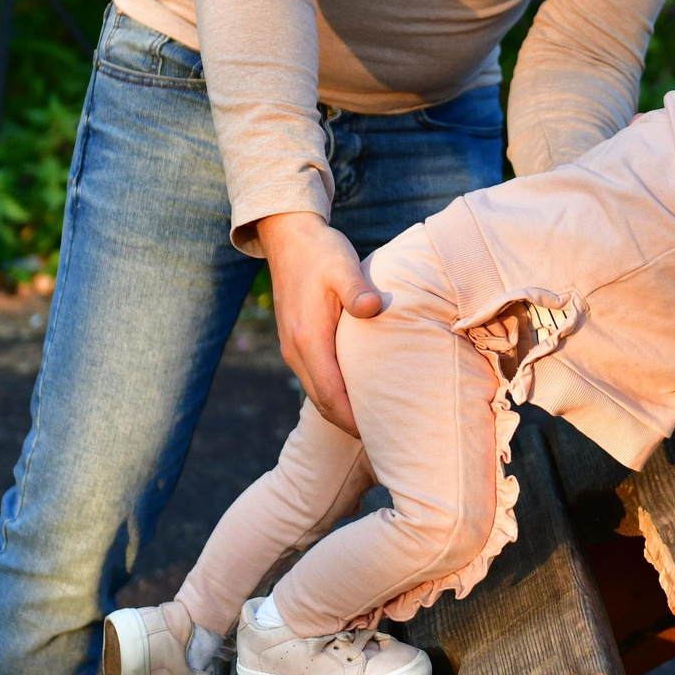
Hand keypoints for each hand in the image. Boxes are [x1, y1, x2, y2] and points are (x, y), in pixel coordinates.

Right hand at [257, 211, 382, 437]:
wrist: (289, 236)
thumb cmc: (321, 251)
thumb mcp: (342, 265)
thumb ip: (357, 289)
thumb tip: (372, 308)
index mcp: (308, 340)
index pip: (332, 397)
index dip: (355, 420)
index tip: (381, 435)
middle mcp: (296, 350)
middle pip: (323, 403)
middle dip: (351, 424)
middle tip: (386, 437)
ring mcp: (293, 348)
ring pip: (318, 393)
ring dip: (342, 411)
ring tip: (376, 422)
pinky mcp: (296, 341)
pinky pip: (316, 379)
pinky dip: (335, 394)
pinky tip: (359, 393)